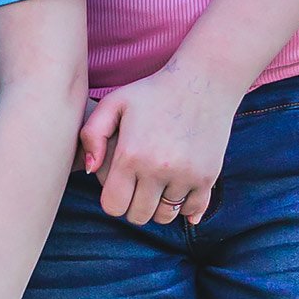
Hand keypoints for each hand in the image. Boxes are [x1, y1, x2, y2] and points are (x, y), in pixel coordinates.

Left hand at [79, 61, 239, 226]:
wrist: (203, 82)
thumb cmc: (152, 92)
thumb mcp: (114, 103)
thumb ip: (91, 135)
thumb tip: (89, 171)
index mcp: (130, 156)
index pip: (114, 206)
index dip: (113, 200)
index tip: (118, 187)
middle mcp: (158, 170)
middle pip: (139, 216)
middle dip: (133, 205)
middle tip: (137, 186)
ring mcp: (186, 175)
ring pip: (165, 216)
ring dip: (158, 206)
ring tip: (156, 186)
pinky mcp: (208, 177)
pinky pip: (193, 210)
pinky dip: (184, 206)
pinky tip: (178, 188)